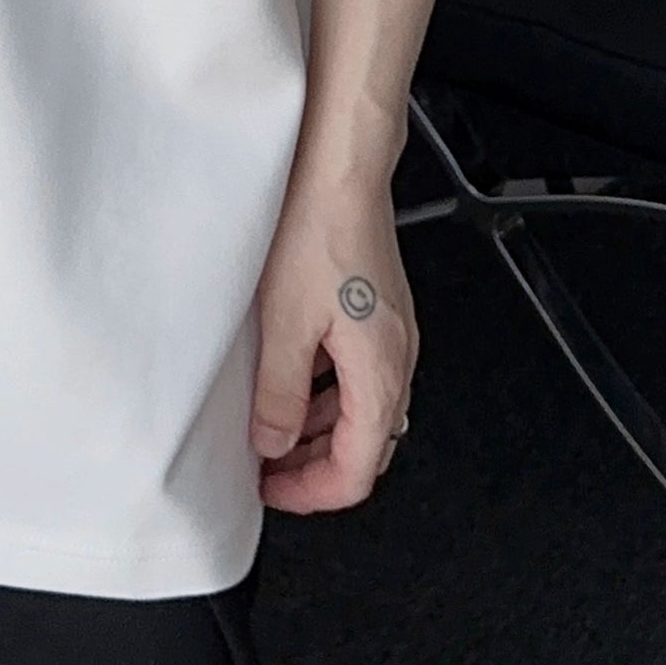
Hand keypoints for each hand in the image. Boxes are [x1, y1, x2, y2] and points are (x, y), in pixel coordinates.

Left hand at [249, 166, 417, 511]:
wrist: (339, 170)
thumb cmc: (319, 229)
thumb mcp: (284, 322)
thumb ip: (279, 393)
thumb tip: (273, 442)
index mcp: (381, 373)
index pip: (357, 471)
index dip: (311, 494)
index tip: (271, 491)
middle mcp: (397, 358)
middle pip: (365, 446)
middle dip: (314, 466)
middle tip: (268, 468)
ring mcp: (390, 333)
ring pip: (361, 409)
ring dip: (318, 428)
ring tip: (270, 427)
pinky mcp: (376, 310)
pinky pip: (356, 372)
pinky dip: (325, 391)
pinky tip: (290, 378)